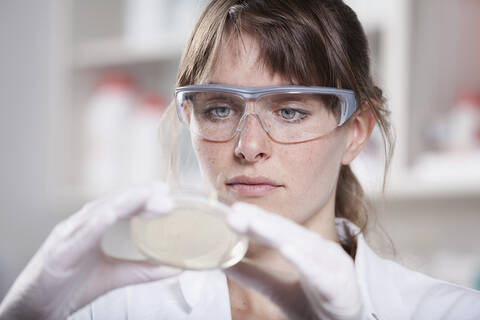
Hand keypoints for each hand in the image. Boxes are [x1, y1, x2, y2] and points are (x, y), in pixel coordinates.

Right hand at [0, 183, 181, 319]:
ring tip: (145, 195)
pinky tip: (111, 216)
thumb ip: (144, 270)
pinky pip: (77, 237)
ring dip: (123, 202)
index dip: (143, 197)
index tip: (165, 191)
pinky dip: (94, 224)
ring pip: (96, 213)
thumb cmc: (70, 287)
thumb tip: (176, 267)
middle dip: (139, 195)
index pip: (121, 205)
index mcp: (92, 228)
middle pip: (112, 203)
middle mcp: (80, 227)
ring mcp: (67, 237)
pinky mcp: (58, 254)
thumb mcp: (115, 276)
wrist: (35, 310)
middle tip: (164, 192)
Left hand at [225, 202, 366, 319]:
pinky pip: (319, 272)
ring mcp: (331, 266)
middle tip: (235, 213)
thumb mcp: (277, 289)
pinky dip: (304, 260)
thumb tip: (224, 263)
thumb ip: (253, 276)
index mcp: (305, 248)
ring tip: (253, 224)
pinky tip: (288, 250)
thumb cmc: (315, 302)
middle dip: (260, 221)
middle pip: (287, 231)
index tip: (232, 211)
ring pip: (302, 245)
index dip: (255, 219)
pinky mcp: (338, 286)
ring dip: (276, 233)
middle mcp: (319, 251)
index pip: (276, 229)